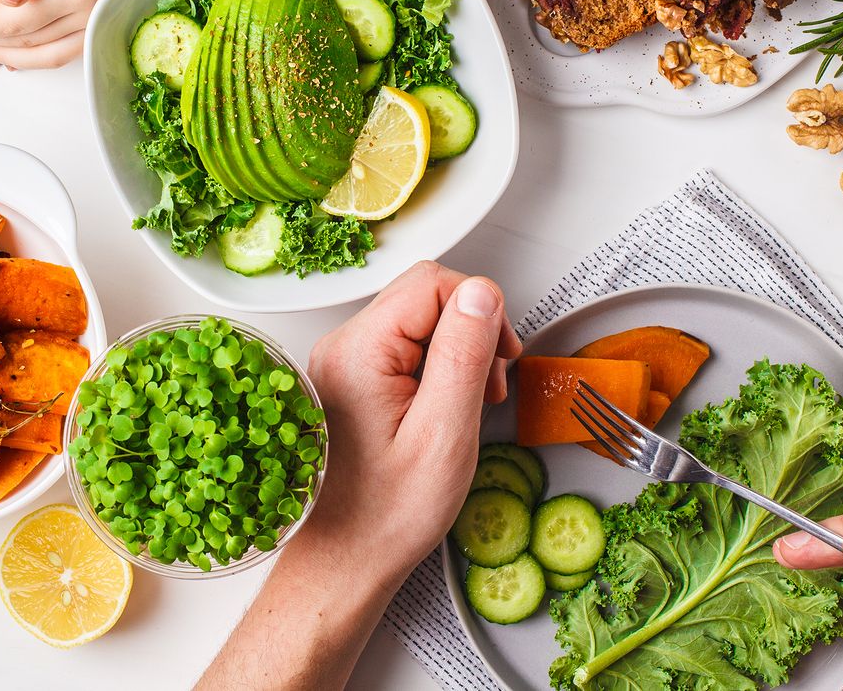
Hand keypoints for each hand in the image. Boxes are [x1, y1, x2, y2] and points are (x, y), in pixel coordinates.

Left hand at [294, 261, 521, 587]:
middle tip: (491, 384)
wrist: (342, 559)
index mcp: (358, 351)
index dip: (480, 310)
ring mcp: (342, 362)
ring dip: (456, 351)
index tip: (500, 358)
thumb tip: (482, 292)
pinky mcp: (350, 379)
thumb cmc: (387, 514)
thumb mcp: (444, 434)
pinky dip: (436, 368)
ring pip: (417, 320)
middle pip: (424, 295)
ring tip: (471, 402)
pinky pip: (403, 347)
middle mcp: (342, 346)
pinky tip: (447, 406)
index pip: (432, 283)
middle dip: (471, 329)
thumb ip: (463, 355)